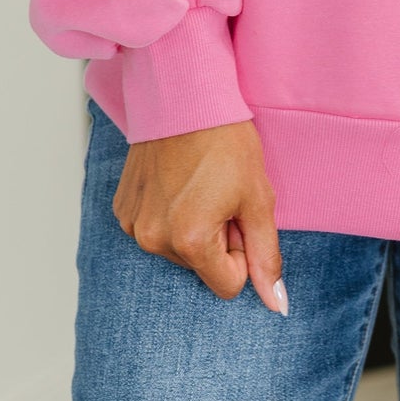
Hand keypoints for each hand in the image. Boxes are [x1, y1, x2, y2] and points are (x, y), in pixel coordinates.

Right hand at [112, 118, 287, 313]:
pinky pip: (155, 231)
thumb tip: (277, 305)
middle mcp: (154, 240)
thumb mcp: (258, 200)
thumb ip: (266, 256)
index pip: (229, 284)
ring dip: (193, 226)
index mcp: (191, 241)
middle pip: (202, 267)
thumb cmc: (226, 142)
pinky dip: (170, 214)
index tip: (239, 214)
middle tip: (220, 193)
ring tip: (198, 184)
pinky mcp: (122, 209)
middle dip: (217, 239)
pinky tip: (176, 181)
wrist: (185, 95)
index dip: (242, 251)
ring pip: (178, 251)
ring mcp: (133, 225)